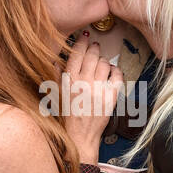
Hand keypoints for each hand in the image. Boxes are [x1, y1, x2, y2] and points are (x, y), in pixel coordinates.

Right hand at [61, 33, 122, 151]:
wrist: (80, 135)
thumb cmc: (67, 117)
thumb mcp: (57, 95)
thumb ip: (57, 77)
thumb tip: (55, 61)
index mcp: (69, 80)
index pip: (77, 54)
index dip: (82, 42)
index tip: (85, 37)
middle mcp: (84, 82)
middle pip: (93, 55)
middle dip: (94, 48)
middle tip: (95, 46)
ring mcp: (99, 89)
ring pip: (105, 64)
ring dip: (104, 61)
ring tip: (102, 63)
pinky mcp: (111, 96)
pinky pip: (118, 76)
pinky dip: (116, 71)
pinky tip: (112, 72)